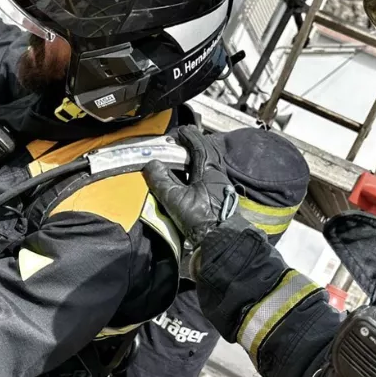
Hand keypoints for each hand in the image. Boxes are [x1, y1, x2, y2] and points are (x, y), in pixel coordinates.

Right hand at [143, 126, 236, 243]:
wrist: (224, 242)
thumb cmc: (204, 219)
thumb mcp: (176, 199)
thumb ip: (161, 180)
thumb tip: (151, 164)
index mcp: (209, 166)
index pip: (196, 139)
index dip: (182, 135)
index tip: (170, 136)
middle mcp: (216, 171)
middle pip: (200, 151)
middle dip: (183, 150)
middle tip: (168, 152)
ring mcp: (219, 184)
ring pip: (201, 166)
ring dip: (187, 164)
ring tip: (171, 169)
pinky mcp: (217, 197)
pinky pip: (203, 179)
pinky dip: (191, 177)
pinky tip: (182, 187)